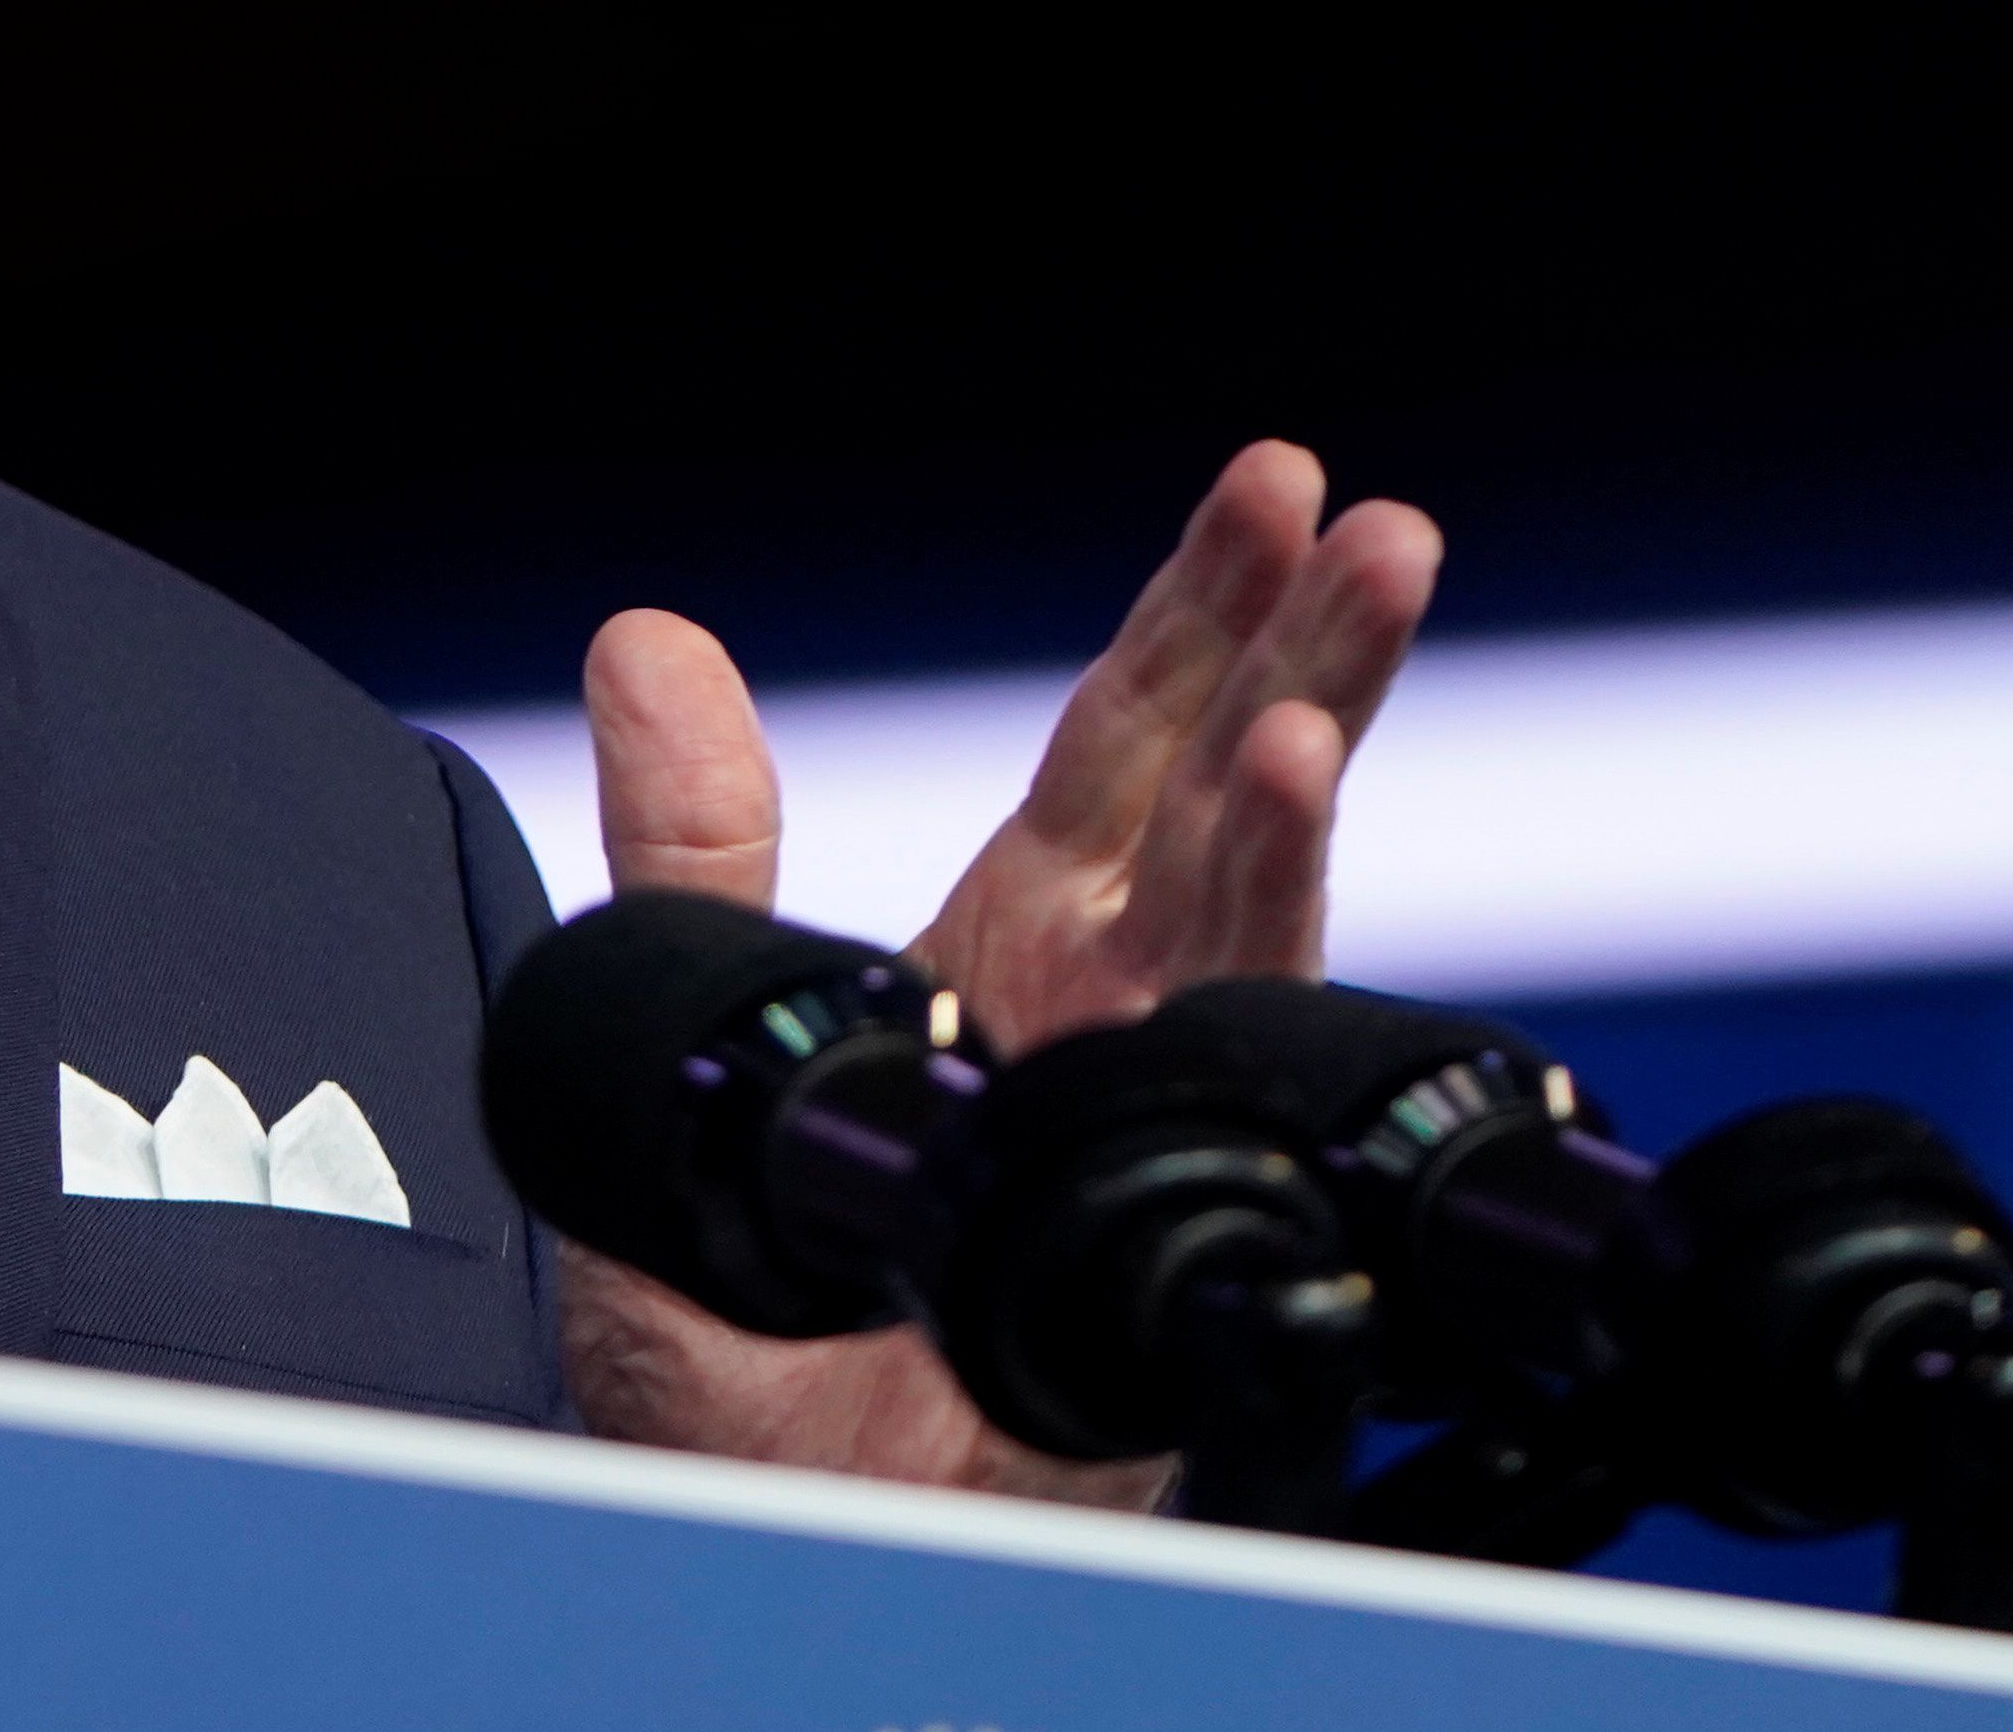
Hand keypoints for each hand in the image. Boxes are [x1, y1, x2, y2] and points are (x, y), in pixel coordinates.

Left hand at [553, 441, 1440, 1494]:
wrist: (762, 1532)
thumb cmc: (741, 1326)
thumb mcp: (686, 1036)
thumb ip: (687, 849)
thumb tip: (642, 636)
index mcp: (1009, 950)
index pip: (1121, 745)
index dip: (1195, 612)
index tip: (1270, 480)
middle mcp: (1104, 1011)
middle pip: (1225, 788)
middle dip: (1303, 645)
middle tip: (1370, 514)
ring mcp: (1150, 1103)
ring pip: (1259, 895)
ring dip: (1303, 753)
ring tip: (1338, 627)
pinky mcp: (1164, 1201)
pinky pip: (1231, 1033)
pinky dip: (1266, 897)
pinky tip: (1285, 788)